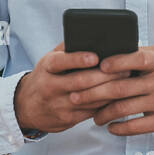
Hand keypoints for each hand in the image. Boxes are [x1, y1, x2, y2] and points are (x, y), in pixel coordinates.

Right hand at [13, 43, 131, 134]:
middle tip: (124, 68)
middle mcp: (50, 86)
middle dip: (105, 76)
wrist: (26, 106)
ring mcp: (58, 104)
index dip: (78, 59)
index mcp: (47, 67)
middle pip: (80, 82)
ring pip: (89, 98)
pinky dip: (106, 104)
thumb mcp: (49, 60)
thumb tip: (92, 35)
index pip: (61, 62)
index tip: (95, 56)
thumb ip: (67, 48)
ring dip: (110, 90)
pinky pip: (91, 111)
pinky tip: (118, 96)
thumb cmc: (45, 77)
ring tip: (126, 81)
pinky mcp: (67, 119)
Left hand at [72, 45, 153, 138]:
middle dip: (94, 93)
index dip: (117, 61)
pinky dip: (119, 128)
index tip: (98, 66)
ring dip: (103, 114)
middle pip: (121, 87)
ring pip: (124, 108)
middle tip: (76, 97)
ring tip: (94, 117)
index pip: (137, 57)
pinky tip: (111, 128)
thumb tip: (114, 50)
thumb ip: (144, 53)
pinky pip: (135, 126)